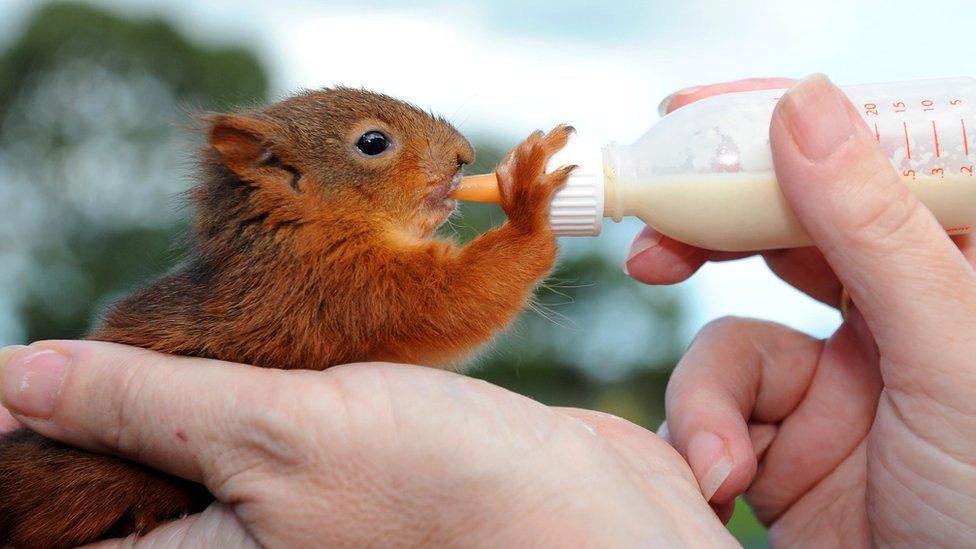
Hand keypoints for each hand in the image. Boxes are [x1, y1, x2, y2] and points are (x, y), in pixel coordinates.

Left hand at [0, 341, 734, 546]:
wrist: (585, 512)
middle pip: (127, 469)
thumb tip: (19, 377)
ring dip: (189, 373)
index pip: (65, 514)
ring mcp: (290, 501)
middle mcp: (238, 538)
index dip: (34, 444)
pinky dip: (257, 367)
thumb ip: (145, 405)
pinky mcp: (339, 460)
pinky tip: (267, 333)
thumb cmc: (447, 494)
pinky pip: (269, 412)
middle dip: (111, 396)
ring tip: (205, 324)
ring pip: (200, 432)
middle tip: (129, 331)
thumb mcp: (279, 435)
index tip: (30, 375)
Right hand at [496, 124, 574, 232]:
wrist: (523, 245)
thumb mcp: (521, 200)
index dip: (533, 140)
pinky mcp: (537, 203)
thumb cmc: (527, 224)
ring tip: (569, 134)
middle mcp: (513, 183)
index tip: (547, 134)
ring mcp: (525, 192)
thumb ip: (531, 185)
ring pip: (536, 157)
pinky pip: (548, 184)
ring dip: (554, 142)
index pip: (517, 152)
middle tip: (566, 130)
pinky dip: (561, 174)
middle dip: (548, 135)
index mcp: (507, 180)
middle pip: (528, 149)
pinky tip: (572, 168)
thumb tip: (558, 171)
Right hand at [636, 75, 975, 545]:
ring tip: (717, 454)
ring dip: (708, 388)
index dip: (787, 127)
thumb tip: (806, 106)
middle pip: (788, 233)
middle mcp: (901, 315)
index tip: (701, 113)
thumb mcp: (950, 355)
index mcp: (963, 270)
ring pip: (734, 331)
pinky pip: (716, 403)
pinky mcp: (785, 438)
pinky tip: (725, 482)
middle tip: (651, 222)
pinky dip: (703, 436)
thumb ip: (875, 231)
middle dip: (712, 232)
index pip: (874, 161)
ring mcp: (839, 380)